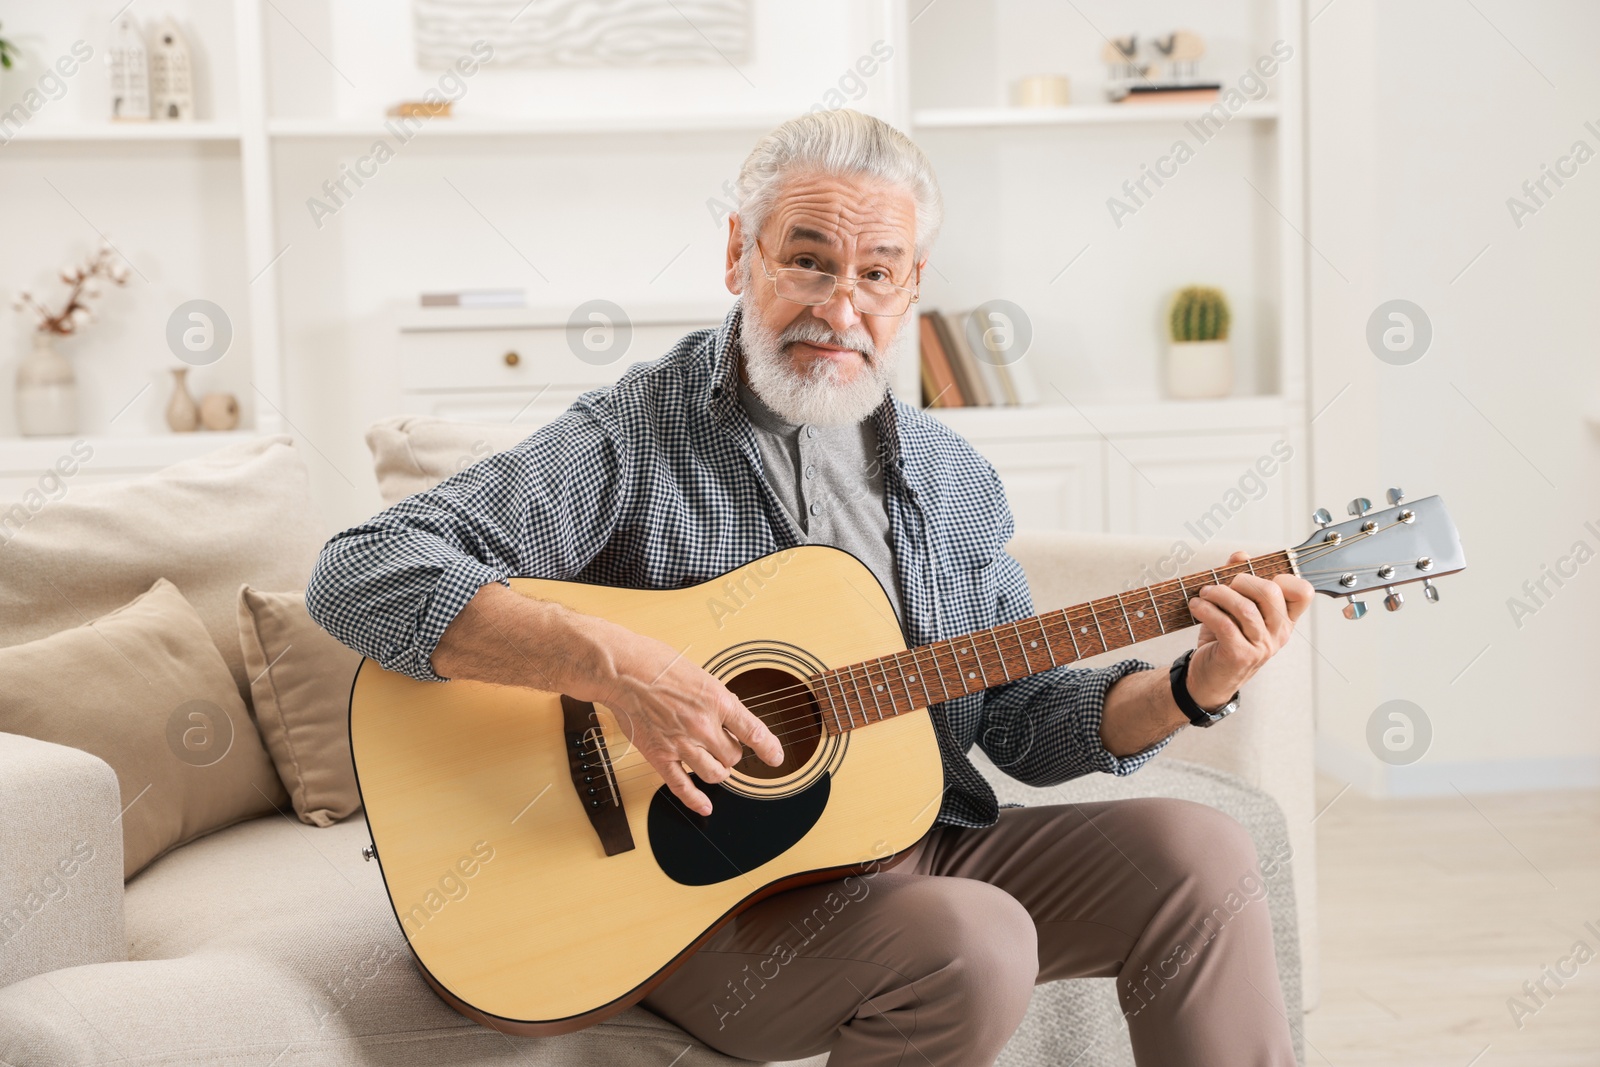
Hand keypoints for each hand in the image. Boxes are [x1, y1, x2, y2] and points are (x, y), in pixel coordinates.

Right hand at [585, 620, 782, 815]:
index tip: (776, 758)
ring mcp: (681, 743)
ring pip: (715, 774)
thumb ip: (716, 699)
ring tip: (713, 763)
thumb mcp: (700, 675)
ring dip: (718, 772)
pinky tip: (705, 806)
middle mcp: (703, 725)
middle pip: (733, 756)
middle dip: (731, 753)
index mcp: (717, 701)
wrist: (622, 670)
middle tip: (723, 745)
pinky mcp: (660, 755)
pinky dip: (695, 799)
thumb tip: (730, 715)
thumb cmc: (656, 664)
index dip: (768, 748)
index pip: (753, 731)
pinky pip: (682, 786)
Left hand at [1184, 551, 1314, 707]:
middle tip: (1222, 584)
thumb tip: (1240, 555)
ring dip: (1219, 594)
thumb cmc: (1224, 640)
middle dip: (1242, 580)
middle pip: (1271, 592)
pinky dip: (1207, 610)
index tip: (1254, 577)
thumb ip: (1239, 581)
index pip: (1303, 593)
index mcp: (1284, 619)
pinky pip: (1225, 624)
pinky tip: (1196, 606)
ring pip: (1246, 608)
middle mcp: (1279, 633)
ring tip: (1204, 593)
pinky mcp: (1240, 655)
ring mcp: (1262, 646)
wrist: (1209, 678)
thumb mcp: (1234, 609)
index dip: (1282, 576)